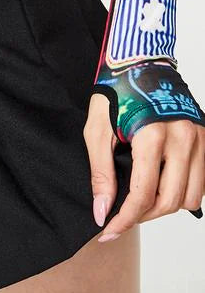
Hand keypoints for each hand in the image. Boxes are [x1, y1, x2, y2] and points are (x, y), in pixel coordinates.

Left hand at [83, 92, 204, 240]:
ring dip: (165, 206)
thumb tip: (102, 211)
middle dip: (143, 216)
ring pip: (190, 197)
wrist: (140, 60)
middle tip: (122, 215)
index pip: (143, 194)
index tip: (108, 232)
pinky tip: (161, 185)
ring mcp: (198, 139)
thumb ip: (101, 173)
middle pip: (169, 201)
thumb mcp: (97, 129)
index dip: (125, 219)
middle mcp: (182, 138)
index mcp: (153, 134)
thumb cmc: (116, 91)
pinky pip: (201, 182)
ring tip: (142, 200)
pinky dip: (182, 192)